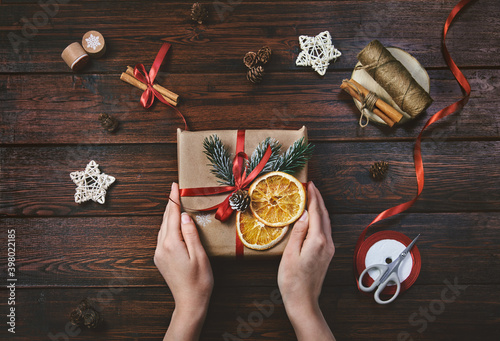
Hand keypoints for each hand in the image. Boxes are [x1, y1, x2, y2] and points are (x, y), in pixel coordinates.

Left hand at [154, 182, 212, 340]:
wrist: (189, 303)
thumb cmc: (199, 281)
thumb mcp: (199, 255)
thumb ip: (191, 234)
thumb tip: (185, 216)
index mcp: (171, 244)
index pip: (172, 215)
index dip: (174, 199)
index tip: (174, 186)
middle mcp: (161, 247)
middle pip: (165, 220)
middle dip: (170, 204)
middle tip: (175, 190)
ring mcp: (159, 254)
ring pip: (163, 228)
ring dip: (169, 215)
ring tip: (175, 203)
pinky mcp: (160, 259)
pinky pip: (163, 237)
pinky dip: (168, 226)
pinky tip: (174, 224)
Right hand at [278, 181, 334, 340]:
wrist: (303, 301)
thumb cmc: (292, 280)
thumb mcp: (290, 254)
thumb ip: (299, 231)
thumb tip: (304, 214)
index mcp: (318, 241)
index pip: (316, 212)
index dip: (313, 197)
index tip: (309, 185)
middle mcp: (327, 243)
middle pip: (324, 215)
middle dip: (318, 200)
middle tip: (311, 187)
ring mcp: (329, 249)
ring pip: (326, 222)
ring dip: (320, 209)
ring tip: (312, 198)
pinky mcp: (327, 254)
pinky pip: (325, 231)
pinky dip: (320, 219)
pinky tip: (313, 218)